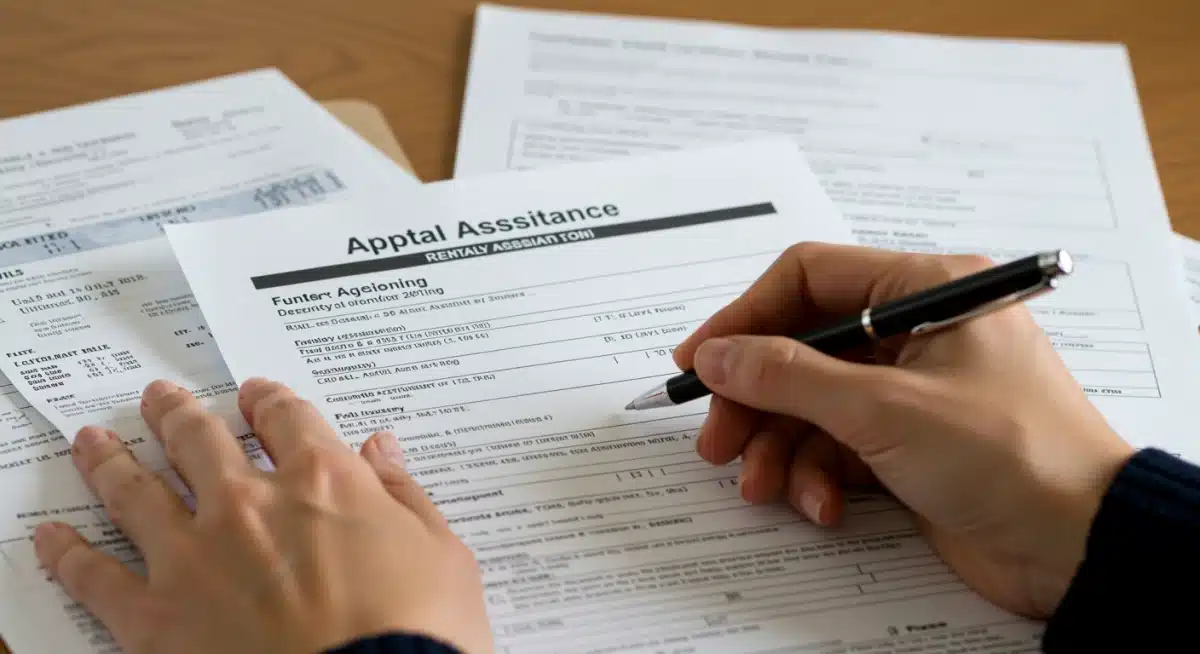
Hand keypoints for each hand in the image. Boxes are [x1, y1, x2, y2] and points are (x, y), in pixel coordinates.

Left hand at [33, 378, 491, 653]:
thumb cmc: (422, 633)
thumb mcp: (444, 555)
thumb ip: (406, 496)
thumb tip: (383, 450)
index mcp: (324, 482)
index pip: (285, 416)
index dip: (267, 400)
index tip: (256, 396)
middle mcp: (250, 504)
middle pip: (196, 437)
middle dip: (177, 413)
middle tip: (162, 400)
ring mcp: (194, 556)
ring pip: (134, 489)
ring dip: (111, 459)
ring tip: (93, 441)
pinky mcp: (155, 617)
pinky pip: (93, 576)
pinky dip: (65, 553)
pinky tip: (48, 537)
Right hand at [673, 243, 1134, 617]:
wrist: (1080, 547)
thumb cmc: (1009, 455)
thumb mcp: (884, 409)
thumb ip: (788, 376)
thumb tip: (716, 354)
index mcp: (926, 290)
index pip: (810, 278)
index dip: (745, 317)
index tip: (698, 360)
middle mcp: (916, 331)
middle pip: (802, 347)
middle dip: (755, 398)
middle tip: (717, 442)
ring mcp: (911, 390)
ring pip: (813, 403)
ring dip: (780, 447)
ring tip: (762, 486)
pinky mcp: (910, 444)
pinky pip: (838, 446)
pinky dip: (818, 476)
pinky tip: (821, 507)